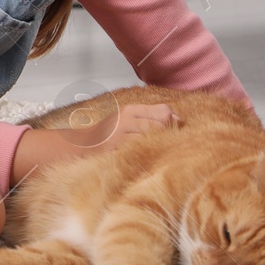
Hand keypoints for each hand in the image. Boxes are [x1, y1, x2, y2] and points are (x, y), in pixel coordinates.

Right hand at [62, 103, 181, 156]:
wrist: (85, 145)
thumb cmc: (110, 134)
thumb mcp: (129, 120)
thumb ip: (150, 118)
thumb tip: (179, 120)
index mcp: (131, 110)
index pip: (163, 110)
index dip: (174, 120)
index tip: (175, 129)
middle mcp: (127, 118)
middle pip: (162, 121)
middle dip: (169, 132)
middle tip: (167, 141)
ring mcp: (122, 132)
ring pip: (154, 134)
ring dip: (160, 142)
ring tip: (158, 148)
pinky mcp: (118, 146)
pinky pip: (141, 147)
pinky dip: (148, 151)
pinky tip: (147, 154)